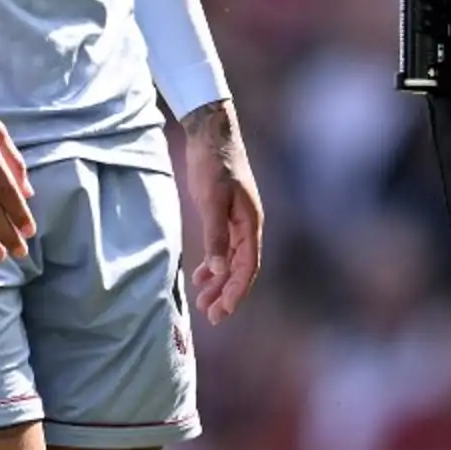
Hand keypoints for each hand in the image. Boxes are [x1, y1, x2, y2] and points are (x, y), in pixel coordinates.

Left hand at [179, 98, 266, 324]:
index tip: (222, 312)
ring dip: (218, 282)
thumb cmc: (213, 164)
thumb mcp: (211, 200)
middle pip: (241, 269)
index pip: (247, 267)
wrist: (211, 133)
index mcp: (250, 223)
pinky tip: (200, 277)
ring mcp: (236, 221)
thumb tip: (217, 270)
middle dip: (227, 294)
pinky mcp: (224, 215)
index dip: (236, 292)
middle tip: (210, 316)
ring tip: (202, 303)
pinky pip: (223, 248)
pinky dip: (213, 265)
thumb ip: (214, 236)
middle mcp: (247, 226)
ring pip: (231, 261)